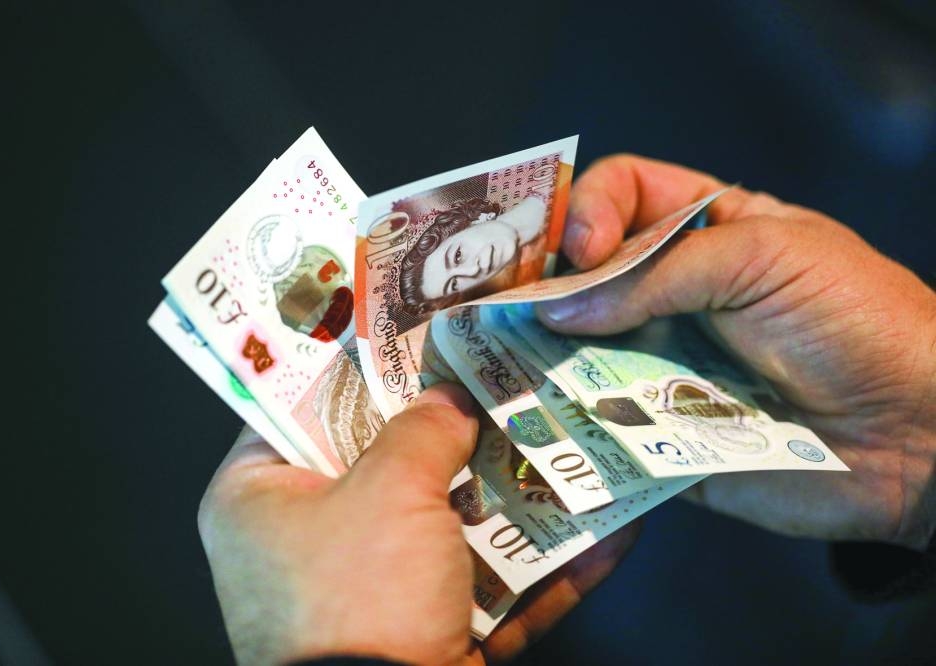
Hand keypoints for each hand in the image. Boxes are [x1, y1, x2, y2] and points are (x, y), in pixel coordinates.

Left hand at [199, 383, 638, 664]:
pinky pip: (481, 586)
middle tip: (500, 371)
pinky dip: (538, 567)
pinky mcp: (421, 636)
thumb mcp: (389, 492)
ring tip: (565, 438)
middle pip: (382, 461)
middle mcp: (302, 543)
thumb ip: (422, 428)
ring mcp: (366, 595)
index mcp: (259, 496)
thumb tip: (453, 400)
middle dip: (451, 426)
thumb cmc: (361, 595)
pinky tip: (605, 533)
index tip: (413, 324)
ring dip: (509, 494)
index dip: (360, 361)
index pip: (301, 402)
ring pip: (444, 523)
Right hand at [537, 154, 935, 549]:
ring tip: (498, 363)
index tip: (581, 250)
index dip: (586, 209)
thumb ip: (657, 274)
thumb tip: (554, 308)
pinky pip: (595, 419)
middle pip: (579, 274)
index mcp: (702, 229)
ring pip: (572, 347)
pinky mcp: (655, 428)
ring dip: (535, 353)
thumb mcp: (766, 258)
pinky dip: (560, 419)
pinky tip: (529, 417)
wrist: (915, 435)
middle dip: (537, 284)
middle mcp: (668, 293)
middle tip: (501, 307)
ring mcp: (656, 361)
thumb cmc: (855, 321)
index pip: (618, 192)